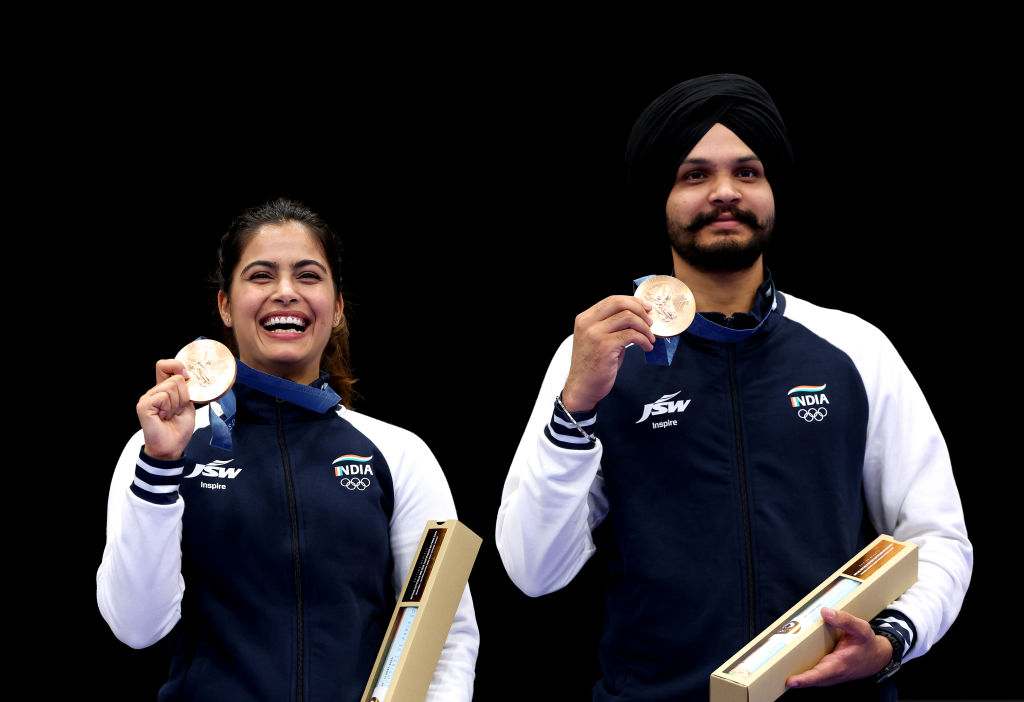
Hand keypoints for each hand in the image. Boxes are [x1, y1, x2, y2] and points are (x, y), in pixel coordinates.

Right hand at [136, 359, 195, 460]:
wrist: (172, 446)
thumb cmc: (178, 428)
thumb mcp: (187, 405)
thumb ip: (186, 390)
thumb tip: (185, 376)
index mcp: (163, 389)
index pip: (165, 365)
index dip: (177, 366)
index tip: (187, 377)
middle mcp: (154, 391)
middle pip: (176, 378)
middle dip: (184, 396)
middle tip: (177, 411)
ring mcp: (147, 398)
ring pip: (172, 387)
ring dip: (177, 404)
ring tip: (170, 415)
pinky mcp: (144, 405)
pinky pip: (164, 396)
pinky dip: (169, 407)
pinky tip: (164, 417)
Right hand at [561, 295, 654, 411]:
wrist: (582, 387)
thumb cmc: (593, 365)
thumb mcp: (598, 339)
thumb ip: (612, 326)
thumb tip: (637, 316)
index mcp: (585, 318)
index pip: (612, 300)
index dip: (632, 301)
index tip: (646, 308)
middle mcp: (588, 323)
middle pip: (620, 304)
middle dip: (640, 310)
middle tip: (650, 322)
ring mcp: (595, 334)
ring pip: (628, 318)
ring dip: (644, 328)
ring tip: (649, 338)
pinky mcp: (605, 346)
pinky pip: (631, 335)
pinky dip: (644, 340)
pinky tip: (647, 347)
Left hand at [786, 607, 892, 687]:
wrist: (877, 657)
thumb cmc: (867, 644)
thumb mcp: (860, 628)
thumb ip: (844, 619)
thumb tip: (825, 611)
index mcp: (839, 665)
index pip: (819, 675)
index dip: (805, 679)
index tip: (791, 681)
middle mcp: (832, 673)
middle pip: (810, 679)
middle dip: (794, 676)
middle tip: (774, 669)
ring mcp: (828, 674)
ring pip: (809, 677)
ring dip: (796, 673)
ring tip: (777, 664)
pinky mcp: (826, 672)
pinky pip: (812, 673)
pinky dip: (802, 670)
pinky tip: (790, 658)